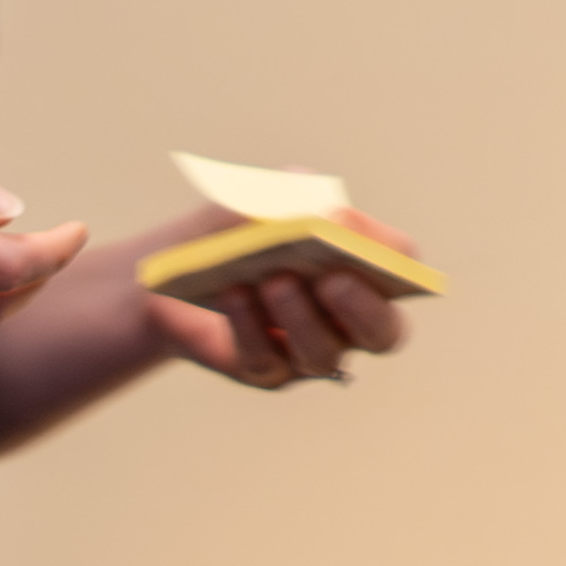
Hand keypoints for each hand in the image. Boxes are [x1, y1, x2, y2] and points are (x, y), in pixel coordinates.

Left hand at [138, 209, 421, 390]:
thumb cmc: (224, 234)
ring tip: (274, 281)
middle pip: (383, 331)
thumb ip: (272, 195)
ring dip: (300, 317)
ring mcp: (309, 350)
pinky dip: (250, 327)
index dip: (387, 254)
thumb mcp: (239, 205)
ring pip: (323, 353)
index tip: (354, 232)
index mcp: (360, 263)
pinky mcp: (267, 372)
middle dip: (362, 307)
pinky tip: (234, 295)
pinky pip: (267, 362)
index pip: (400, 263)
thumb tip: (303, 192)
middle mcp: (347, 316)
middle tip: (332, 279)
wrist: (165, 276)